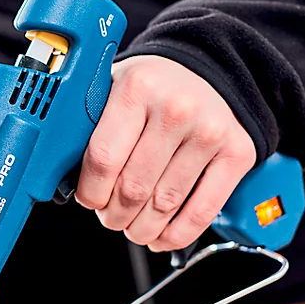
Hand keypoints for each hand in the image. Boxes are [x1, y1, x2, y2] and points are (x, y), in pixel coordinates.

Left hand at [75, 54, 255, 252]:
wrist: (210, 67)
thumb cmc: (155, 86)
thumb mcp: (115, 87)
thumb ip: (93, 126)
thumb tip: (68, 177)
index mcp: (137, 88)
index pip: (104, 159)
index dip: (91, 192)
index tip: (89, 199)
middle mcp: (176, 108)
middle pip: (133, 188)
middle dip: (114, 215)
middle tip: (110, 216)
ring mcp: (210, 132)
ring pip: (164, 206)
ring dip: (142, 228)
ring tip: (134, 227)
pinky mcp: (237, 153)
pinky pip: (202, 211)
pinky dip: (177, 235)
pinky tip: (162, 236)